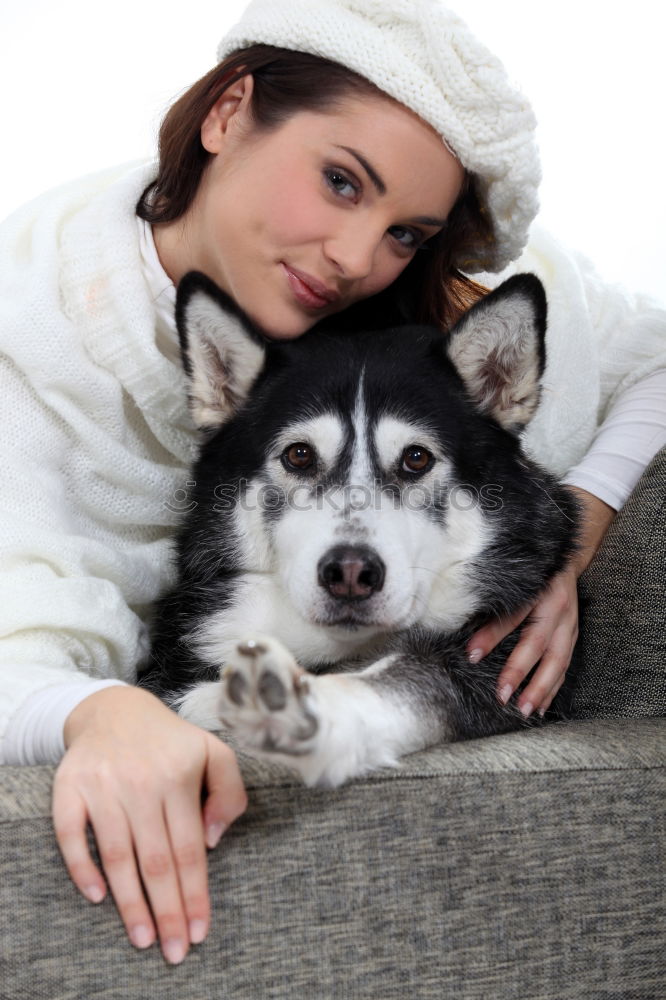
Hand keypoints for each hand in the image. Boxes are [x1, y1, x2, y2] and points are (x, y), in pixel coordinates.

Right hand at [52, 686, 246, 963]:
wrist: (114, 708)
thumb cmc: (170, 742)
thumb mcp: (213, 752)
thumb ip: (230, 791)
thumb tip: (211, 841)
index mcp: (180, 776)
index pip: (190, 849)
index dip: (195, 894)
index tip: (199, 930)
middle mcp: (142, 782)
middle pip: (156, 860)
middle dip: (167, 910)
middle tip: (174, 950)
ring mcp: (103, 785)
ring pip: (119, 855)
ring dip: (130, 903)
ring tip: (143, 938)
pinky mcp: (69, 787)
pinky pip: (71, 835)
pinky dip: (82, 867)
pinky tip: (98, 896)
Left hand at [466, 487, 615, 716]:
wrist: (565, 559)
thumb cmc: (532, 570)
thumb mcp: (514, 580)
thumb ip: (494, 600)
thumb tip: (466, 628)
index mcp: (540, 590)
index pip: (513, 617)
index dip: (492, 637)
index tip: (471, 655)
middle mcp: (559, 608)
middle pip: (540, 644)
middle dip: (521, 673)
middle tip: (502, 696)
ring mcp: (570, 624)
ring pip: (558, 661)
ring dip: (541, 688)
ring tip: (524, 710)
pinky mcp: (574, 635)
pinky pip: (565, 666)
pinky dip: (553, 687)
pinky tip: (541, 706)